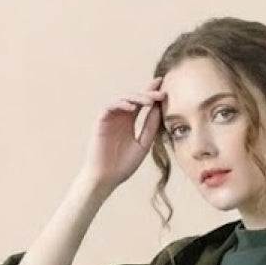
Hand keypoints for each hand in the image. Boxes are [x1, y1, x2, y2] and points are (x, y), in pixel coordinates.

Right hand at [79, 77, 166, 192]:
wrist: (106, 178)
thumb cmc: (123, 165)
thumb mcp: (143, 145)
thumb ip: (150, 128)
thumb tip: (159, 108)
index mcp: (129, 122)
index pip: (141, 103)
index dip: (151, 92)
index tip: (164, 85)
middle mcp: (120, 117)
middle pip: (134, 98)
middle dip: (148, 93)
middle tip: (161, 94)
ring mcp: (110, 118)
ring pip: (123, 99)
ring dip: (136, 98)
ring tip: (149, 101)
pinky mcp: (101, 121)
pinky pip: (110, 107)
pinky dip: (121, 105)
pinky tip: (132, 108)